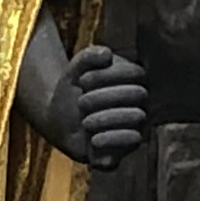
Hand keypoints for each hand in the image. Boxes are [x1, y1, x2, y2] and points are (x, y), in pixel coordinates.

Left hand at [55, 43, 149, 172]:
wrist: (59, 121)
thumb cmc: (73, 91)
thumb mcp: (75, 70)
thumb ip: (87, 57)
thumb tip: (107, 54)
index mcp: (133, 80)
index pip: (135, 72)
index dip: (106, 74)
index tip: (82, 80)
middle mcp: (140, 102)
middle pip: (137, 94)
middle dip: (103, 97)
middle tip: (81, 102)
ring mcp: (136, 124)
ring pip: (137, 116)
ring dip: (105, 117)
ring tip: (84, 121)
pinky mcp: (128, 146)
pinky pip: (133, 141)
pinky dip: (112, 139)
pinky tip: (94, 139)